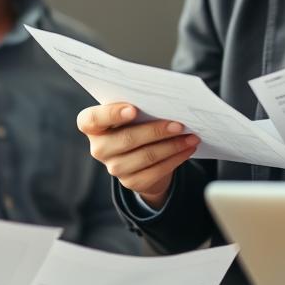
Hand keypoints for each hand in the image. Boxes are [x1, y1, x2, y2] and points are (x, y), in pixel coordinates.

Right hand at [78, 102, 198, 207]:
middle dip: (156, 131)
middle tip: (179, 124)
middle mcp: (99, 148)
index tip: (133, 109)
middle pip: (127, 139)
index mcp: (92, 126)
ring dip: (173, 145)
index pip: (92, 120)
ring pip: (147, 155)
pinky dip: (176, 158)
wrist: (140, 155)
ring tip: (191, 136)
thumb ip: (138, 105)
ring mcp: (114, 168)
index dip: (111, 114)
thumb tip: (166, 103)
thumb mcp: (131, 112)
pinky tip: (188, 148)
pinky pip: (157, 170)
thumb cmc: (135, 123)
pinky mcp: (131, 182)